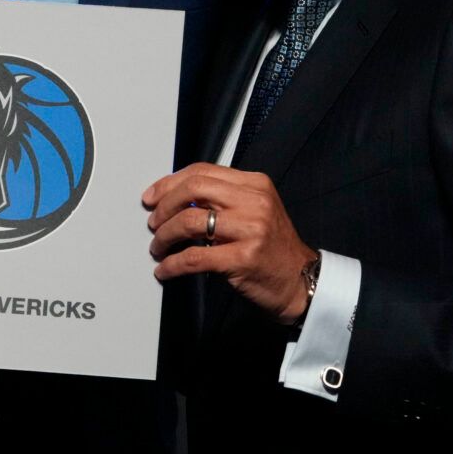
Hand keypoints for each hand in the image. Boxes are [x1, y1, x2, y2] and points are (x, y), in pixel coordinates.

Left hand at [142, 162, 317, 324]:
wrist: (299, 281)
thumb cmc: (273, 248)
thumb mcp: (254, 211)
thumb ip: (222, 200)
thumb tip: (175, 199)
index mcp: (255, 184)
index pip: (202, 172)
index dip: (170, 183)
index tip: (153, 197)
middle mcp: (254, 202)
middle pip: (194, 189)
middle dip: (164, 205)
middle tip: (154, 221)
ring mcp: (250, 230)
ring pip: (189, 221)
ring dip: (165, 235)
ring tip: (158, 247)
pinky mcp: (243, 259)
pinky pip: (194, 257)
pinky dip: (172, 264)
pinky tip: (165, 269)